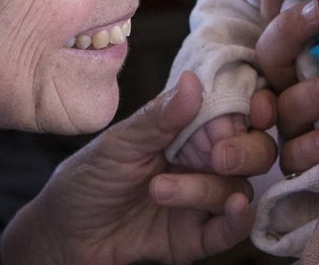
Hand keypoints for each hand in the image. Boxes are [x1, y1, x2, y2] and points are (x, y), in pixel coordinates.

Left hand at [0, 72, 277, 263]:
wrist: (64, 234)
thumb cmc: (88, 180)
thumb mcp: (118, 143)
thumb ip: (159, 118)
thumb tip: (193, 82)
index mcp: (187, 131)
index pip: (235, 114)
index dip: (251, 110)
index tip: (252, 109)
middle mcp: (202, 163)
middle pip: (254, 151)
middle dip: (244, 151)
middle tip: (217, 156)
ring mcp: (202, 200)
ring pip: (238, 188)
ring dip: (205, 189)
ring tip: (158, 190)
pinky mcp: (196, 237)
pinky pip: (231, 230)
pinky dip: (239, 219)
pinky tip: (236, 208)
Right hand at [253, 0, 318, 173]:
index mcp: (292, 56)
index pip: (276, 14)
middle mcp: (283, 85)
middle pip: (273, 53)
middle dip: (293, 28)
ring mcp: (287, 123)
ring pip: (287, 104)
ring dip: (317, 90)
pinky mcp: (294, 161)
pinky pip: (293, 154)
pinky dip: (314, 144)